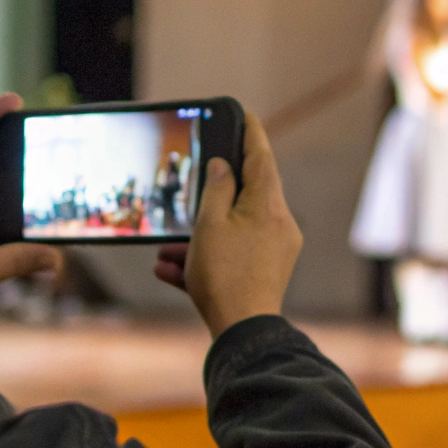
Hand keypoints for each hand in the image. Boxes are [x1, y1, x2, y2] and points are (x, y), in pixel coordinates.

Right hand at [153, 113, 301, 337]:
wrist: (243, 332)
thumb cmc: (224, 276)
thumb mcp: (209, 225)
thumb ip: (215, 189)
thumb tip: (223, 166)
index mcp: (268, 205)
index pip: (262, 157)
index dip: (251, 134)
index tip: (245, 115)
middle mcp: (279, 224)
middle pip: (247, 195)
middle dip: (212, 196)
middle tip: (197, 182)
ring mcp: (276, 250)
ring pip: (234, 229)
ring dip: (200, 236)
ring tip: (167, 250)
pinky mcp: (268, 272)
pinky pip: (236, 254)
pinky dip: (208, 257)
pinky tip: (171, 270)